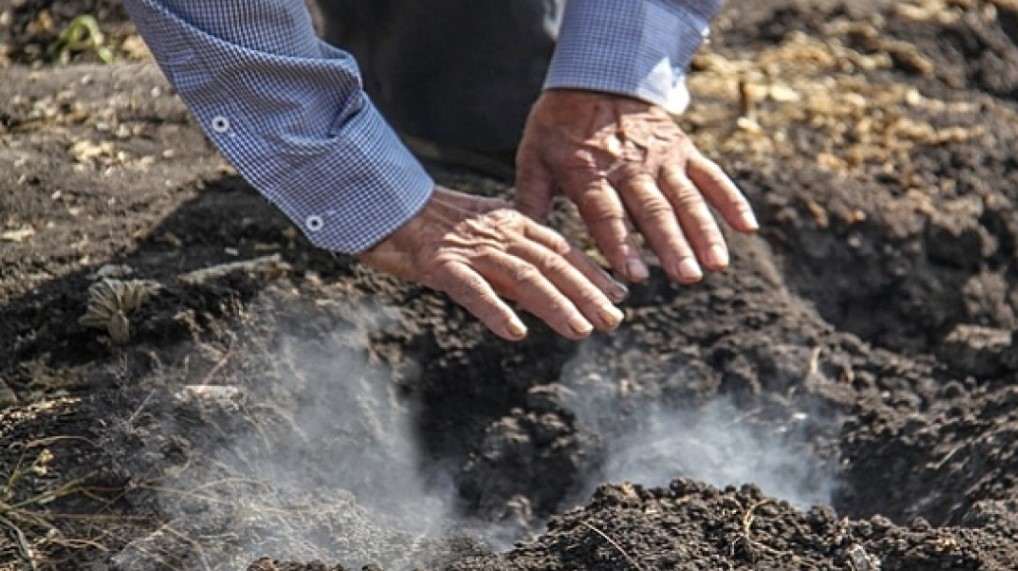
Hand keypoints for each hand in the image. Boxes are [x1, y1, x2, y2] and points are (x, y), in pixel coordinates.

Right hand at [359, 187, 627, 340]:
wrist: (382, 203)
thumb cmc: (431, 225)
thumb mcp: (481, 238)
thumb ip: (514, 261)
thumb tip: (548, 293)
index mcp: (510, 222)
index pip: (560, 248)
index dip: (591, 273)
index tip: (619, 295)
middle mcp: (497, 233)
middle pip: (551, 264)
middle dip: (586, 294)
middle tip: (613, 321)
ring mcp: (469, 249)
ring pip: (523, 277)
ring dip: (555, 305)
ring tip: (581, 331)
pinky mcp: (439, 264)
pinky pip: (472, 289)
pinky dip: (495, 310)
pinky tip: (515, 332)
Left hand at [515, 89, 758, 283]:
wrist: (596, 74)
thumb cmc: (558, 125)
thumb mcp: (533, 156)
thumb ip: (530, 199)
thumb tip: (522, 242)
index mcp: (589, 172)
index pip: (607, 214)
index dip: (621, 243)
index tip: (635, 275)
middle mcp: (629, 167)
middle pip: (653, 210)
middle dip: (671, 245)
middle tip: (686, 276)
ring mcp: (661, 158)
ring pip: (686, 198)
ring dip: (704, 232)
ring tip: (717, 264)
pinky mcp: (684, 150)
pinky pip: (712, 176)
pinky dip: (731, 200)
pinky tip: (747, 228)